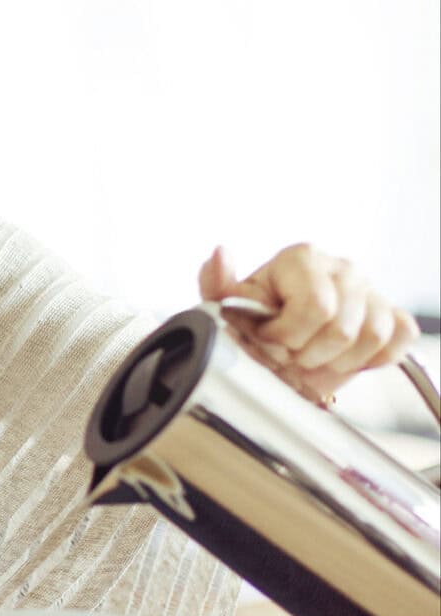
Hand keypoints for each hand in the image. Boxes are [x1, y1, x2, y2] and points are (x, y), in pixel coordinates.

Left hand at [198, 243, 419, 399]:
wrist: (283, 343)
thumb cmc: (258, 321)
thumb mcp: (228, 307)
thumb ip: (216, 285)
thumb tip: (220, 254)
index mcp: (302, 258)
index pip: (314, 308)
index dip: (288, 336)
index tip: (269, 340)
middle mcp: (341, 268)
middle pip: (342, 328)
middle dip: (309, 354)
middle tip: (290, 355)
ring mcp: (370, 290)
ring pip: (372, 336)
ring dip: (337, 361)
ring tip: (313, 358)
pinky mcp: (393, 313)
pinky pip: (399, 339)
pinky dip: (373, 358)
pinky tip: (345, 356)